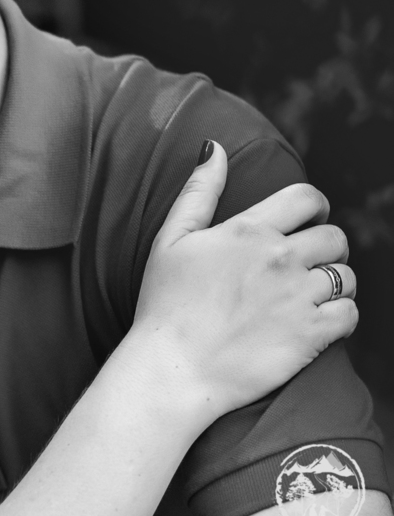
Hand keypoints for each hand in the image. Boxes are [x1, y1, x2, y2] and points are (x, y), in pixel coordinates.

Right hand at [130, 140, 357, 421]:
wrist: (173, 368)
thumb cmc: (164, 303)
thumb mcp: (171, 239)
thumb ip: (199, 191)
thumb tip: (214, 147)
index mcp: (248, 230)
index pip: (307, 198)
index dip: (314, 206)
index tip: (305, 221)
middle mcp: (280, 258)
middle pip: (333, 236)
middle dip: (322, 247)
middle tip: (300, 266)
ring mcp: (299, 296)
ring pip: (346, 276)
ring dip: (333, 282)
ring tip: (305, 296)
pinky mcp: (312, 334)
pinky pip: (350, 313)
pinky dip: (339, 316)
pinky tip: (313, 322)